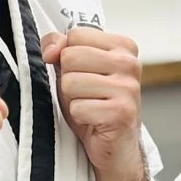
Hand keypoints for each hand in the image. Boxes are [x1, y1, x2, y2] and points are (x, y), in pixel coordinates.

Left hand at [41, 28, 143, 172]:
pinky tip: (93, 120)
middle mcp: (130, 64)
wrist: (115, 146)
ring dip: (72, 100)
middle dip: (68, 79)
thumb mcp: (75, 70)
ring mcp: (128, 88)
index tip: (80, 71)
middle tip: (85, 93)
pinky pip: (77, 107)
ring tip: (89, 106)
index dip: (67, 55)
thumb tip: (51, 49)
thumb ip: (61, 48)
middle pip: (71, 56)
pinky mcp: (121, 113)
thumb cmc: (96, 105)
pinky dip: (79, 117)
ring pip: (70, 82)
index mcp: (123, 47)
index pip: (76, 34)